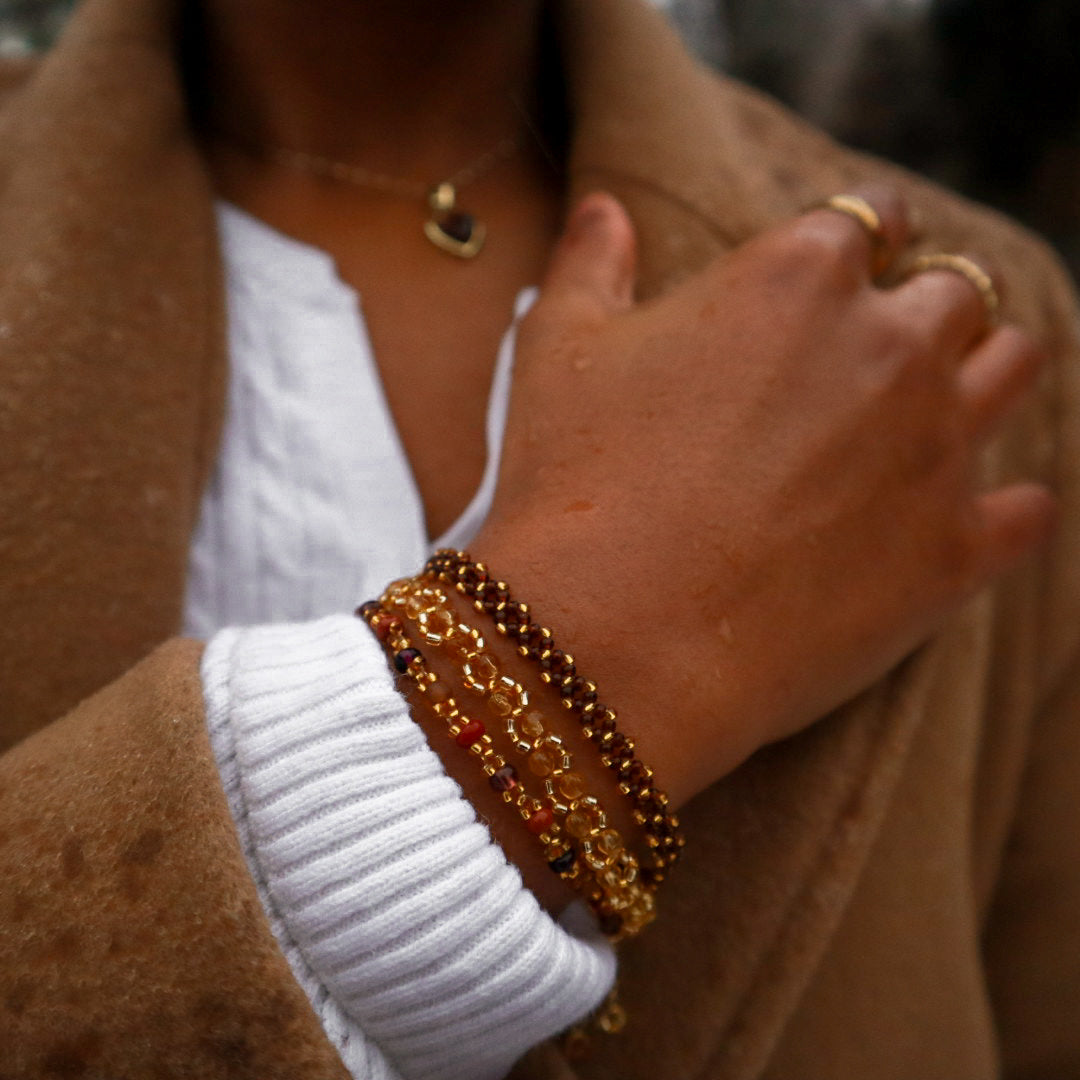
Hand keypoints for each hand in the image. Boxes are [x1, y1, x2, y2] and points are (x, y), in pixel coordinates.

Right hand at [473, 190, 1055, 806]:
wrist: (615, 635)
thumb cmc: (575, 482)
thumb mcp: (558, 350)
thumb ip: (592, 264)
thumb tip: (604, 210)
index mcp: (798, 277)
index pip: (871, 217)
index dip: (863, 237)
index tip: (850, 266)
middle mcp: (891, 345)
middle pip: (956, 293)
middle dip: (924, 312)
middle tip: (877, 357)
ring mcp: (936, 448)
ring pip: (1016, 370)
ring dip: (981, 379)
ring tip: (930, 416)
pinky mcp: (956, 550)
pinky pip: (1029, 508)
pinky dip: (1004, 508)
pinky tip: (962, 519)